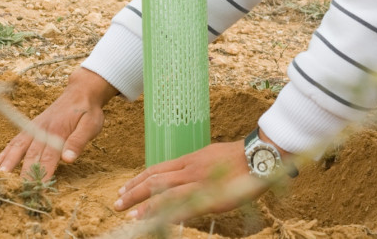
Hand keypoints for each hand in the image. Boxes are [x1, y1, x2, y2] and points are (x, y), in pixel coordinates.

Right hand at [0, 67, 117, 179]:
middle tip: (17, 191)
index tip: (38, 189)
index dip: (43, 174)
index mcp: (58, 131)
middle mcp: (43, 130)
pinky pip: (17, 140)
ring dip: (9, 162)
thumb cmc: (88, 110)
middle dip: (24, 174)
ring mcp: (35, 128)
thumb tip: (68, 159)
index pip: (49, 157)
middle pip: (31, 155)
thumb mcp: (91, 124)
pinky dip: (6, 151)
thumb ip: (79, 141)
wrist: (81, 91)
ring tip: (1, 177)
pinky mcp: (32, 126)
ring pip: (19, 147)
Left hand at [114, 141, 270, 222]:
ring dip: (145, 204)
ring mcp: (200, 181)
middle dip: (134, 192)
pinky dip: (168, 212)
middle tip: (117, 203)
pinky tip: (157, 220)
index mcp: (191, 160)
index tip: (124, 188)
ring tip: (129, 214)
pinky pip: (185, 205)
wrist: (259, 155)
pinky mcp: (211, 195)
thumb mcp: (212, 157)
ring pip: (165, 191)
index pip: (157, 169)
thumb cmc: (239, 158)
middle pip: (155, 180)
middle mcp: (191, 169)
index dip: (138, 180)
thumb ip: (196, 167)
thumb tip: (184, 177)